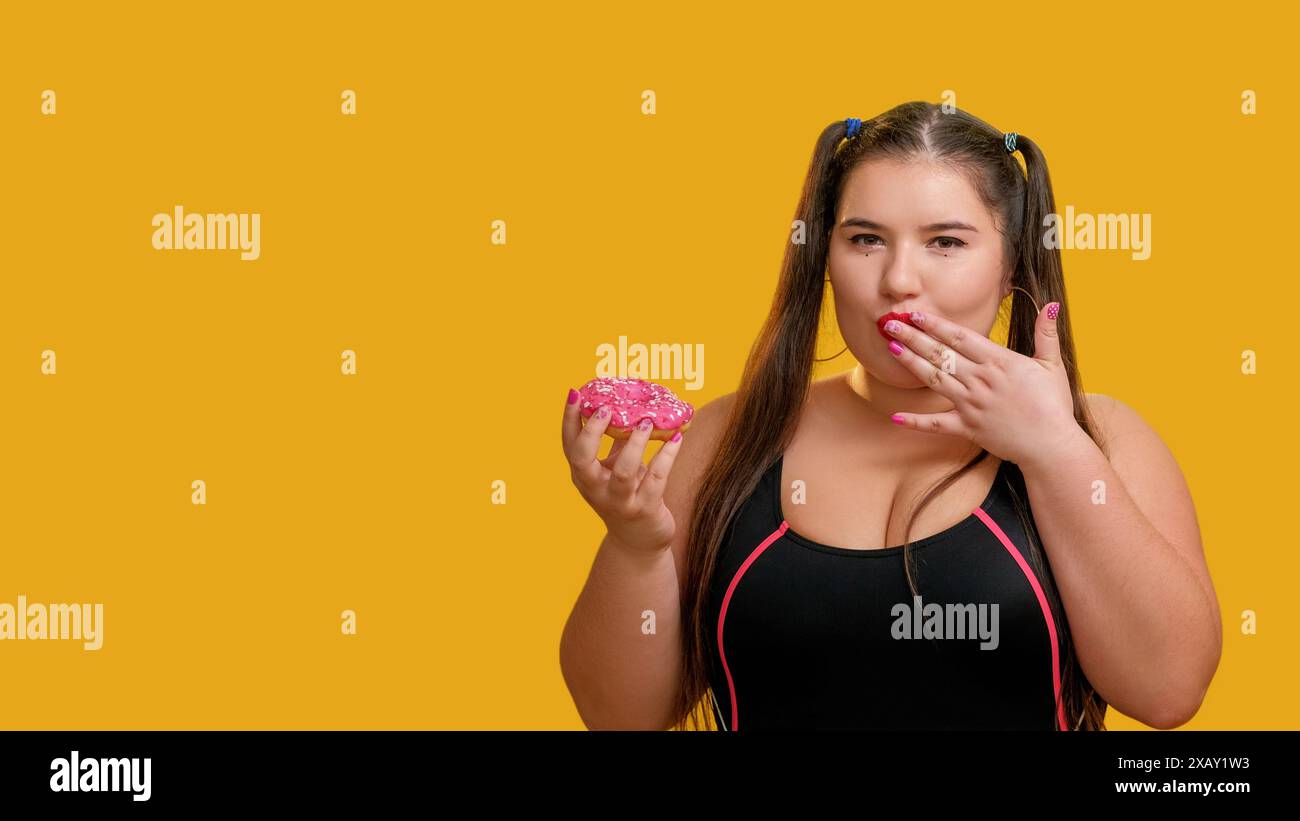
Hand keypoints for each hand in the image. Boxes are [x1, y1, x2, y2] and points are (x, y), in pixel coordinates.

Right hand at [560, 389, 684, 554]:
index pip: (569, 445)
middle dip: (592, 432)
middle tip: (607, 409)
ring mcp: (619, 502)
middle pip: (582, 460)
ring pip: (624, 472)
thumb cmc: (626, 495)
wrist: (637, 542)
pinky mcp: (644, 509)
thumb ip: (616, 441)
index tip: (575, 392)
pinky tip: (677, 438)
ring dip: (635, 444)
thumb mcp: (613, 469)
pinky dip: (667, 456)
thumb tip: (625, 403)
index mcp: (583, 475)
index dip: (570, 419)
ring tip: (647, 421)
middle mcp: (595, 489)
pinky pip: (656, 479)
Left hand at [880, 304, 1082, 465]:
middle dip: (914, 337)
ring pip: (934, 379)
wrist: (1051, 445)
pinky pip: (936, 424)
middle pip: (941, 354)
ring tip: (891, 348)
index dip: (936, 325)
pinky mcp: (967, 428)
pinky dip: (915, 421)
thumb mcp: (1052, 365)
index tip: (916, 314)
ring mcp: (971, 404)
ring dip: (910, 363)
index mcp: (999, 362)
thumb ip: (1046, 333)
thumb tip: (1051, 303)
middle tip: (890, 324)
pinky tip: (896, 416)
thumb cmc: (1053, 405)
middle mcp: (980, 380)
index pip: (960, 338)